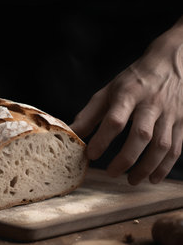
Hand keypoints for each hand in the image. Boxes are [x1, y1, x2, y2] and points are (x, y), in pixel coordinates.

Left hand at [71, 18, 182, 184]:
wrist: (169, 63)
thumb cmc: (132, 81)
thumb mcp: (107, 92)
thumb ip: (89, 114)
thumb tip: (71, 134)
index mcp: (128, 95)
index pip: (115, 119)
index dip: (102, 139)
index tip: (91, 155)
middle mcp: (151, 104)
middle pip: (141, 135)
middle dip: (126, 158)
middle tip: (111, 173)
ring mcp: (170, 114)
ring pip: (162, 145)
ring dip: (147, 167)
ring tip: (131, 180)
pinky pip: (176, 147)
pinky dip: (165, 166)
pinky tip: (153, 178)